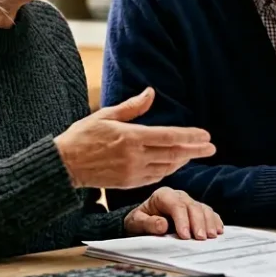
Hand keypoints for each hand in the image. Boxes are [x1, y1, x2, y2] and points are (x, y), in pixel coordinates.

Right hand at [54, 87, 214, 188]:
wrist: (64, 165)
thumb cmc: (82, 136)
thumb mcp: (106, 115)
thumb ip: (132, 107)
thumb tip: (151, 92)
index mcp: (131, 137)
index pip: (168, 136)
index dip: (190, 136)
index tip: (206, 136)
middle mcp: (134, 156)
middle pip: (173, 154)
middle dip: (195, 150)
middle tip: (211, 148)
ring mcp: (132, 172)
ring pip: (166, 166)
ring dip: (183, 160)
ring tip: (196, 153)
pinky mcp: (128, 183)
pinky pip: (155, 176)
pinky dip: (168, 169)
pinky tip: (175, 163)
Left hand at [124, 187, 222, 239]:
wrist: (143, 220)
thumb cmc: (140, 220)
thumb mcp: (136, 222)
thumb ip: (148, 223)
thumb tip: (163, 225)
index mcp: (163, 196)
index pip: (176, 205)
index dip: (182, 220)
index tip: (185, 236)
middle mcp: (179, 196)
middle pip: (193, 206)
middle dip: (198, 222)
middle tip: (201, 238)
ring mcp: (190, 202)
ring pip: (203, 209)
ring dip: (209, 222)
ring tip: (211, 236)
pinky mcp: (197, 210)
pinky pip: (209, 213)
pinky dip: (215, 221)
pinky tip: (218, 231)